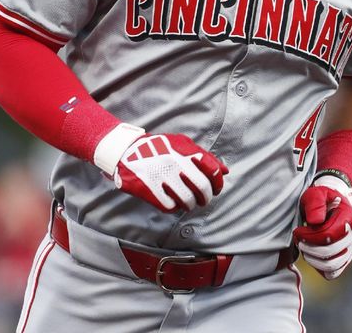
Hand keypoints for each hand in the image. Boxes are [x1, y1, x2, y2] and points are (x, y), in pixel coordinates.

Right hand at [114, 134, 228, 212]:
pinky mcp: (151, 191)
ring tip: (187, 201)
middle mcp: (176, 164)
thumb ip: (204, 156)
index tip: (216, 188)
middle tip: (203, 200)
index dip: (218, 183)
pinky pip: (171, 206)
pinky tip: (173, 201)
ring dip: (191, 204)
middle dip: (206, 197)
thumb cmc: (158, 148)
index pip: (212, 170)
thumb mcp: (182, 144)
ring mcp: (163, 178)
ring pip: (188, 201)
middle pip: (203, 188)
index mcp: (185, 151)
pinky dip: (175, 206)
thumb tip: (225, 171)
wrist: (126, 151)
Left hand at [293, 174, 351, 279]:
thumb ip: (315, 204)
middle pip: (329, 253)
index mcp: (350, 219)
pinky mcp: (345, 259)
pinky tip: (310, 254)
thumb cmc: (321, 199)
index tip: (298, 231)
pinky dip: (318, 267)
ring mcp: (351, 249)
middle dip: (308, 248)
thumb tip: (315, 221)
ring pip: (331, 265)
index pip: (329, 236)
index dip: (310, 236)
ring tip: (303, 247)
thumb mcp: (315, 194)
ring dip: (312, 259)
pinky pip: (332, 272)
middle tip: (298, 239)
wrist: (329, 204)